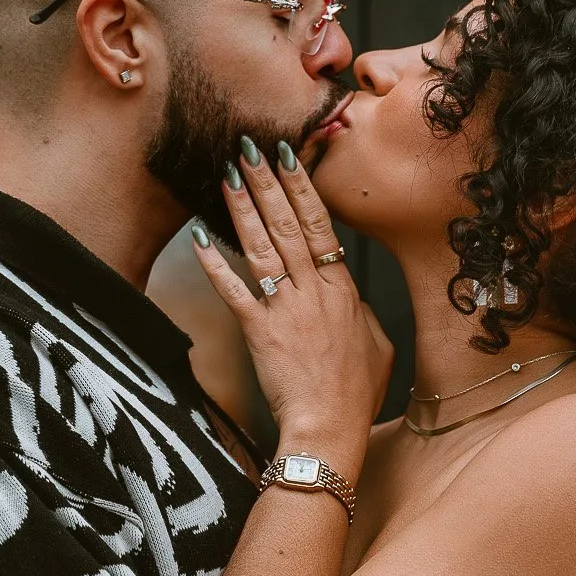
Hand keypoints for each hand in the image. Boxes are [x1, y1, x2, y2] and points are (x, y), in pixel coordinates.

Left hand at [192, 141, 393, 470]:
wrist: (330, 428)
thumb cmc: (356, 393)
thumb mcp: (378, 345)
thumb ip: (362, 313)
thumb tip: (352, 298)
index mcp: (342, 289)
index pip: (320, 225)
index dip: (302, 188)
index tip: (290, 156)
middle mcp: (312, 289)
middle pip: (287, 224)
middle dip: (267, 183)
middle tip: (249, 148)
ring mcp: (284, 307)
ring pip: (260, 246)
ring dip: (242, 208)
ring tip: (227, 175)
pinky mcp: (258, 330)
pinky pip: (233, 290)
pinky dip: (214, 264)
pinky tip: (198, 238)